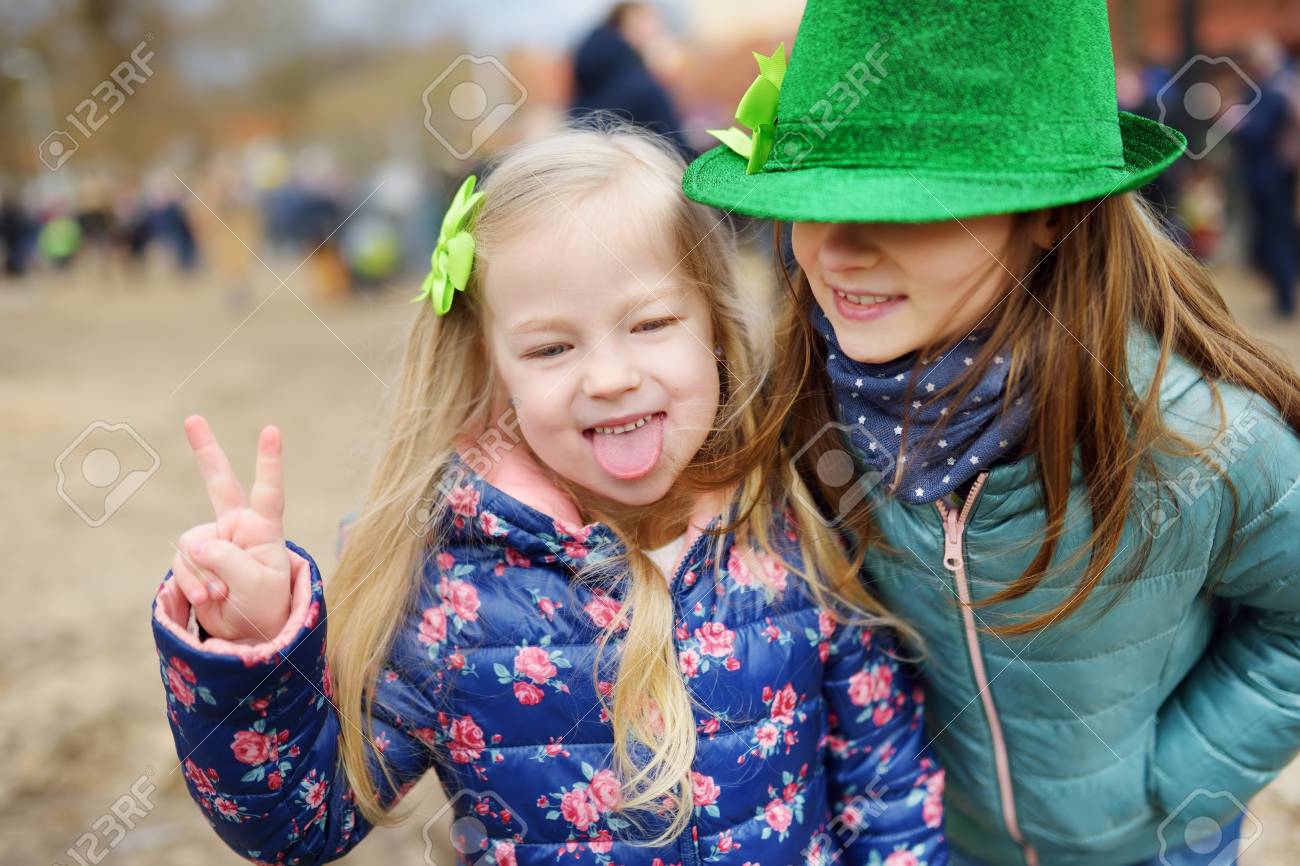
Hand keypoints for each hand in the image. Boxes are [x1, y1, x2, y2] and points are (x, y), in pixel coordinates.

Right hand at [169, 415, 292, 643]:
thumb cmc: (265, 605)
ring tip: (222, 594)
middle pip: (220, 482)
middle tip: (192, 418)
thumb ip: (227, 559)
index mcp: (264, 528)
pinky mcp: (194, 557)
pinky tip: (208, 598)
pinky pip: (182, 563)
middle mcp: (237, 527)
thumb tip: (193, 543)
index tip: (271, 429)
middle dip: (206, 451)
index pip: (268, 490)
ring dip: (202, 574)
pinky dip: (192, 583)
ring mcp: (213, 540)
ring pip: (191, 545)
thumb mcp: (255, 584)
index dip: (269, 461)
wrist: (248, 633)